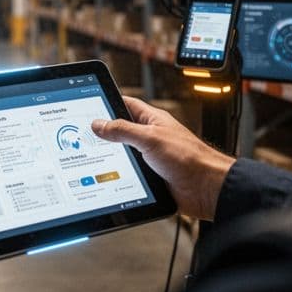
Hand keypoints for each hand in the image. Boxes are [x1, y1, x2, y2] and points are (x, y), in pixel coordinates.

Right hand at [92, 96, 234, 220]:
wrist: (206, 189)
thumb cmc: (190, 158)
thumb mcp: (150, 138)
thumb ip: (123, 130)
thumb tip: (99, 123)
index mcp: (153, 120)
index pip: (126, 104)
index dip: (108, 102)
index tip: (90, 105)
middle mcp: (151, 137)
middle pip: (120, 130)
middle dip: (104, 133)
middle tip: (84, 134)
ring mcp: (150, 157)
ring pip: (123, 153)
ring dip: (112, 156)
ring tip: (93, 155)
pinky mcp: (150, 175)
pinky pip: (129, 172)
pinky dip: (119, 174)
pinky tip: (109, 176)